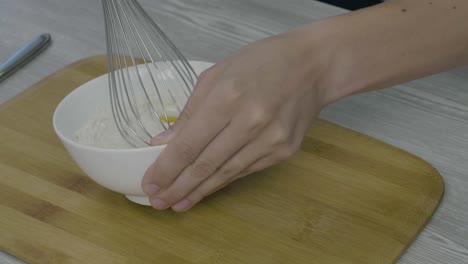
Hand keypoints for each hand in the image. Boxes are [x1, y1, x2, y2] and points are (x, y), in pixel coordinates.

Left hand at [142, 30, 332, 211]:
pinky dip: (223, 182)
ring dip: (198, 191)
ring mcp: (271, 140)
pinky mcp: (283, 151)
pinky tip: (206, 189)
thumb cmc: (262, 62)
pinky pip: (246, 171)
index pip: (190, 143)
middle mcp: (250, 121)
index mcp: (229, 96)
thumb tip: (163, 142)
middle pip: (206, 164)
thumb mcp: (217, 75)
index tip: (150, 184)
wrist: (313, 67)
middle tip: (158, 202)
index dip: (166, 168)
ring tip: (177, 203)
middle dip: (177, 187)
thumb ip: (189, 112)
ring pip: (226, 174)